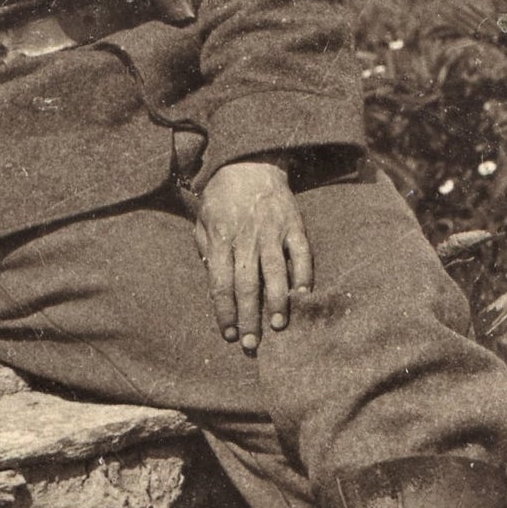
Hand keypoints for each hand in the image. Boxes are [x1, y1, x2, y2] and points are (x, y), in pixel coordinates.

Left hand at [195, 159, 311, 355]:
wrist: (249, 164)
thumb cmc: (222, 199)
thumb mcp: (203, 221)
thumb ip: (205, 252)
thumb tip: (213, 285)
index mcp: (220, 239)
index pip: (220, 283)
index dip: (224, 311)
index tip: (227, 334)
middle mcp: (246, 238)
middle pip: (247, 284)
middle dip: (248, 317)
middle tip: (251, 343)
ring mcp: (272, 232)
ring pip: (275, 272)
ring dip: (277, 301)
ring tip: (278, 326)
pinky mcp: (294, 225)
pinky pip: (301, 254)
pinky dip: (304, 275)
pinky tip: (303, 296)